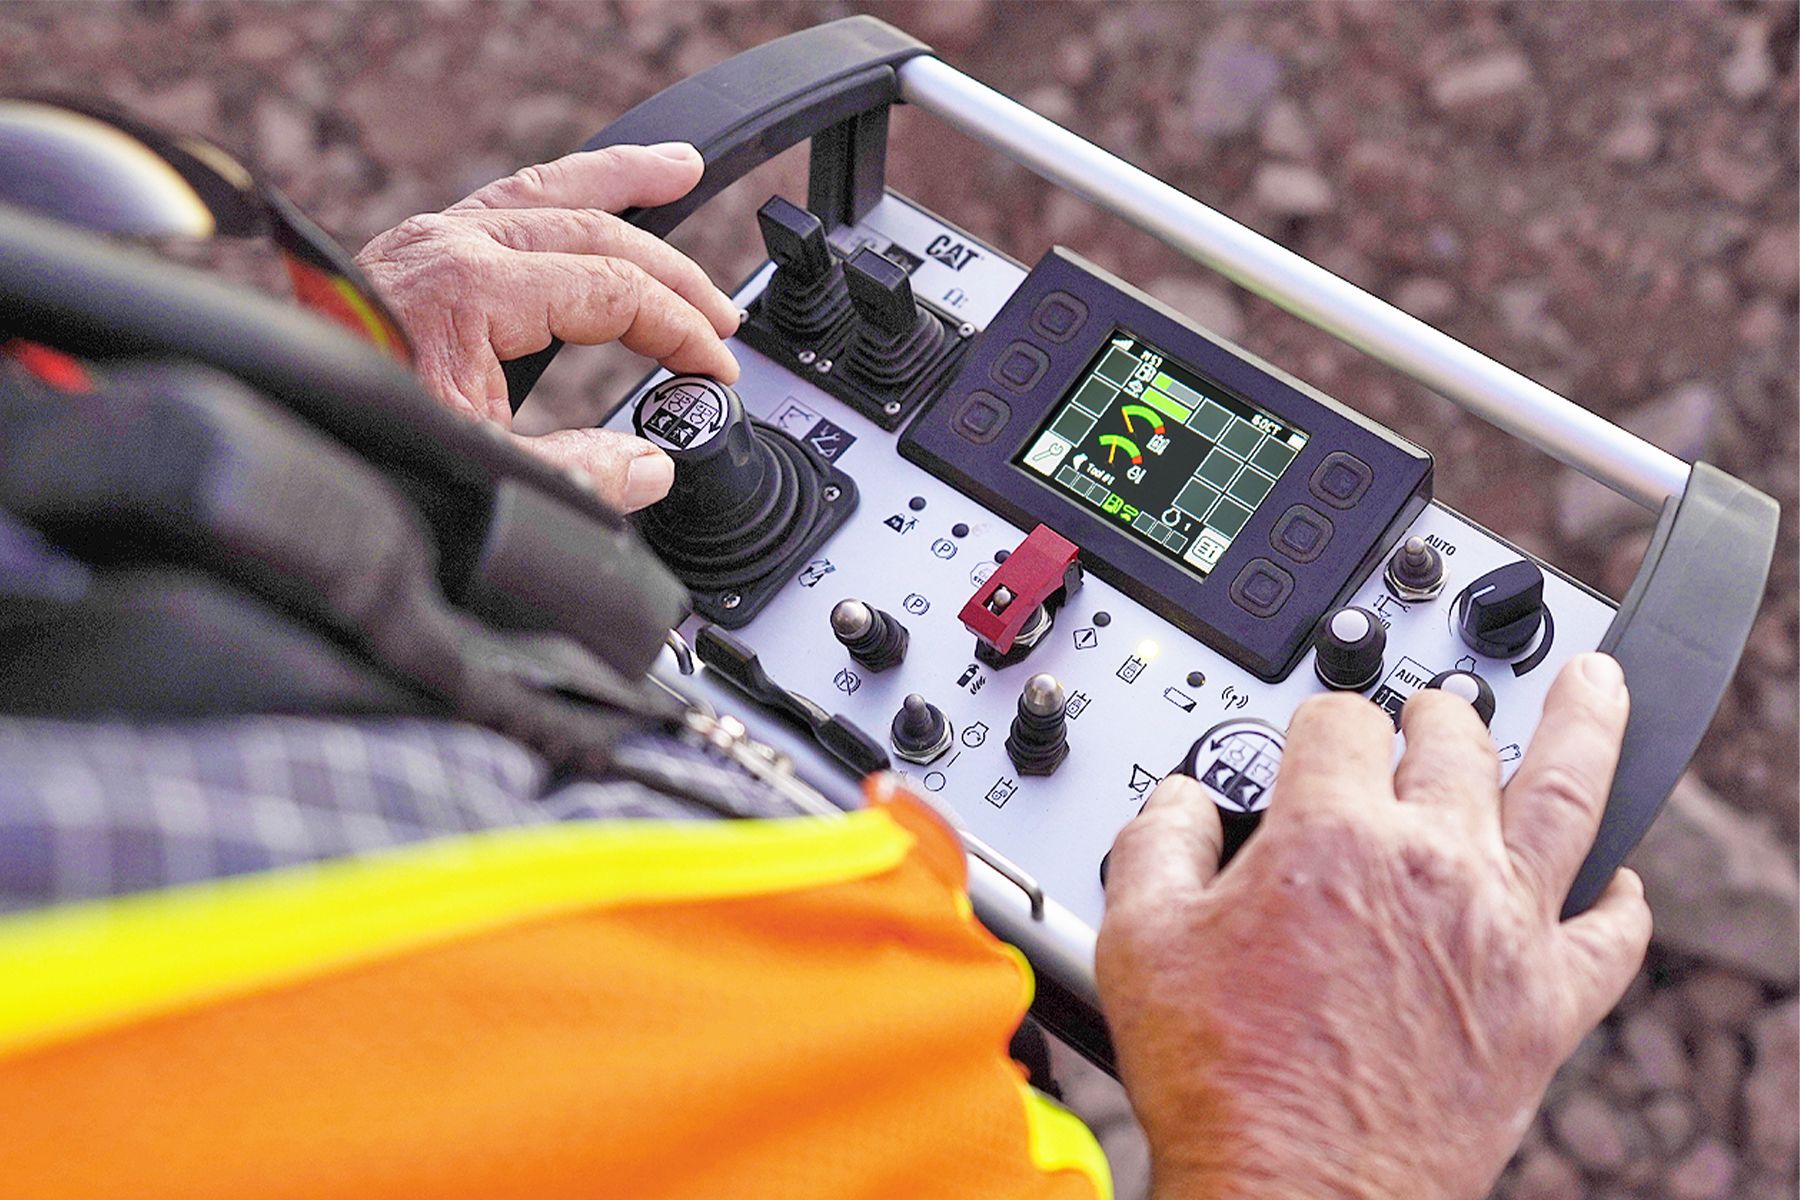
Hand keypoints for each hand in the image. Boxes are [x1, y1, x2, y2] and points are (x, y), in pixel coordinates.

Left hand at [355, 143, 740, 510]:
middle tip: (722, 318)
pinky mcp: (412, 254)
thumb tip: (651, 465)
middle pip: (594, 233)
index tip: (713, 372)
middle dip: (671, 273)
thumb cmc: (354, 449)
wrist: (267, 429)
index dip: (679, 331)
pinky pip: (505, 203)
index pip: (613, 291)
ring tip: (678, 171)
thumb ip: (579, 475)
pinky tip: (589, 195)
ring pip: (547, 192)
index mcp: (470, 291)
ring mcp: (427, 241)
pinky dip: (560, 193)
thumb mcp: (482, 475)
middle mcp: (447, 247)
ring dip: (620, 185)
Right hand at [1097, 653, 1649, 1199]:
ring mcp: (1501, 929)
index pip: (1337, 723)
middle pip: (1451, 737)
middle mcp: (1430, 864)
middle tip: (1417, 717)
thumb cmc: (1221, 1078)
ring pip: (1565, 796)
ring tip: (1599, 682)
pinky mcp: (1546, 1005)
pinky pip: (1610, 937)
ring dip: (1583, 727)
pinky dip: (1621, 902)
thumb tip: (1182, 798)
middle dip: (1425, 714)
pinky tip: (1619, 879)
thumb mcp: (1138, 939)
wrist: (1297, 1192)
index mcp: (1332, 835)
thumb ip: (1157, 839)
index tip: (1302, 747)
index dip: (1312, 724)